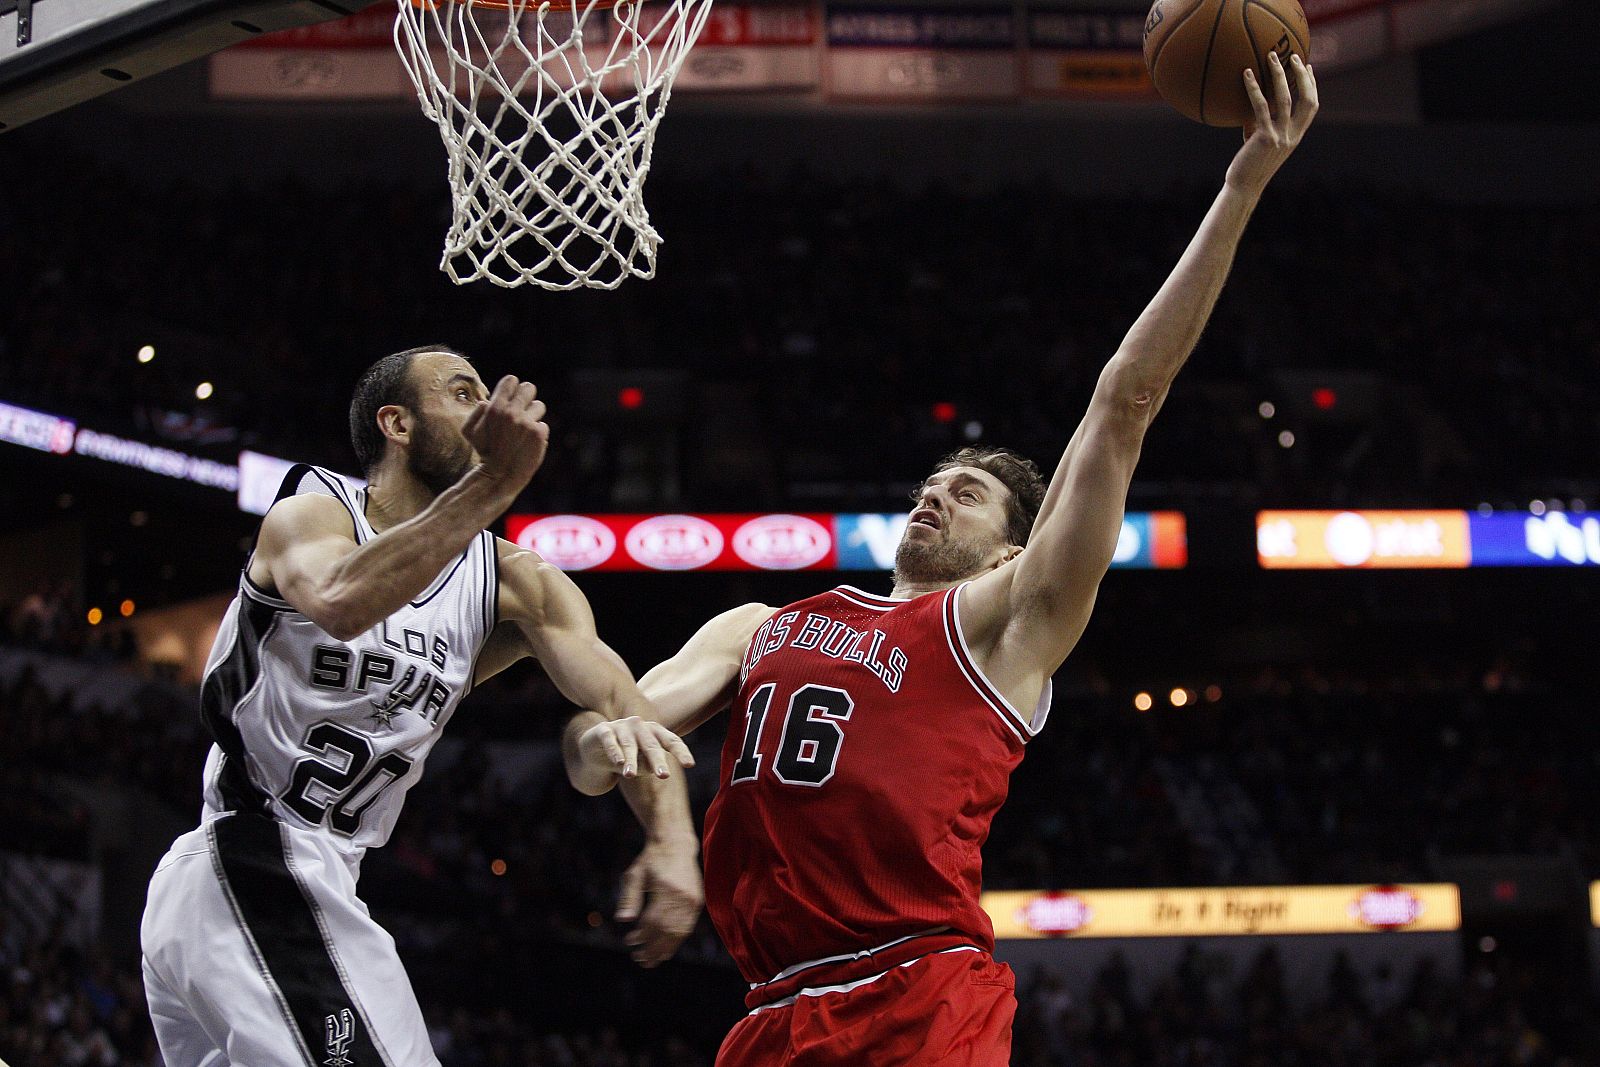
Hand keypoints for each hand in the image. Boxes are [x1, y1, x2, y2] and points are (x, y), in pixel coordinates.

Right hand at [461, 375, 548, 499]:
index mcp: (495, 407)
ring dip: (533, 415)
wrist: (499, 476)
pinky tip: (527, 443)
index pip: (511, 380)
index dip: (511, 388)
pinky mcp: (538, 434)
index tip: (511, 397)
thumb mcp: (469, 431)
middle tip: (521, 409)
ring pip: (539, 406)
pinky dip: (537, 434)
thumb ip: (476, 412)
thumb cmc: (484, 452)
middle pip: (529, 388)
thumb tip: (488, 402)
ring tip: (524, 429)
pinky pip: (543, 425)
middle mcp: (512, 412)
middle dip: (526, 397)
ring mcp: (527, 423)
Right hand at [580, 715, 694, 779]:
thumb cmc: (626, 757)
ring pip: (629, 745)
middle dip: (658, 761)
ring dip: (631, 760)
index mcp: (655, 732)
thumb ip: (649, 765)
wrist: (595, 749)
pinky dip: (614, 750)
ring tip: (630, 775)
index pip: (671, 741)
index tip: (690, 764)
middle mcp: (640, 726)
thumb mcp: (640, 763)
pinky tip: (618, 761)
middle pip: (651, 745)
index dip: (681, 752)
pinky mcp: (604, 730)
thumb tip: (657, 768)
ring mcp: (622, 726)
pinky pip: (610, 740)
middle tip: (664, 776)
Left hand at [616, 837, 703, 967]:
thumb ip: (629, 897)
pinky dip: (676, 940)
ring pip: (679, 933)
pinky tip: (665, 949)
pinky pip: (687, 927)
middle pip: (667, 931)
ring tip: (651, 960)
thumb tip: (623, 919)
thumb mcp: (635, 874)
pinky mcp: (697, 902)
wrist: (676, 844)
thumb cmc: (651, 859)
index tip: (629, 942)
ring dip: (665, 949)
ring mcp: (693, 900)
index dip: (641, 935)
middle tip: (639, 959)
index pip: (654, 921)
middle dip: (653, 949)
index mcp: (666, 889)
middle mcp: (683, 897)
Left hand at [1226, 51, 1318, 196]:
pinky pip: (1260, 107)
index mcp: (1296, 136)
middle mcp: (1292, 135)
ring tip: (1271, 56)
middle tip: (1294, 55)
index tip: (1309, 67)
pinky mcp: (1264, 137)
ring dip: (1279, 75)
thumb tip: (1249, 109)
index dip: (1312, 85)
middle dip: (1303, 75)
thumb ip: (1260, 126)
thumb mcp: (1260, 144)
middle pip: (1307, 99)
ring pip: (1285, 99)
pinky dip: (1254, 88)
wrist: (1243, 188)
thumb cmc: (1248, 167)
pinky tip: (1246, 74)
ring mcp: (1280, 136)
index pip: (1312, 106)